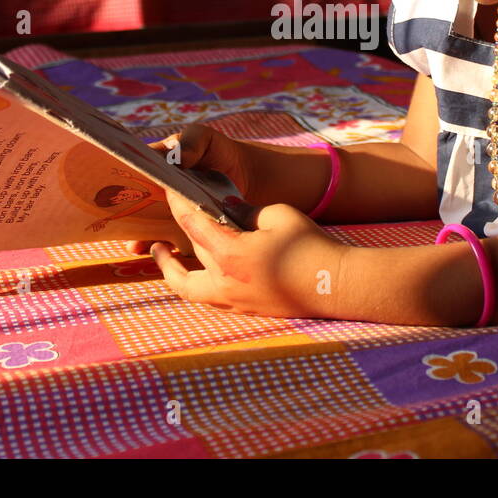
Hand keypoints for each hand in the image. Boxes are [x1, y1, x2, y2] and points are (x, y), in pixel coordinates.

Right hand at [122, 123, 261, 256]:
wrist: (246, 175)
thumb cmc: (218, 151)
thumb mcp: (203, 138)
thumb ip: (190, 141)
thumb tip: (178, 157)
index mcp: (154, 164)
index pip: (128, 171)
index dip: (115, 179)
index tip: (106, 188)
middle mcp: (155, 190)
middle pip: (130, 202)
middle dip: (120, 212)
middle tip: (113, 220)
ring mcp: (165, 210)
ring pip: (143, 224)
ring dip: (135, 234)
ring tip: (133, 243)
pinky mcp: (181, 228)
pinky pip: (164, 239)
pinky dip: (156, 245)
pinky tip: (151, 250)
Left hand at [150, 185, 347, 318]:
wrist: (335, 285)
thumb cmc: (309, 246)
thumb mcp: (277, 214)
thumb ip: (246, 211)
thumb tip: (228, 210)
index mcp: (229, 254)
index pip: (191, 223)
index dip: (177, 204)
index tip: (168, 190)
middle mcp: (224, 281)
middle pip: (189, 250)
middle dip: (179, 228)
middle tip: (171, 212)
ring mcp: (232, 300)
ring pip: (187, 286)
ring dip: (171, 269)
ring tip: (162, 251)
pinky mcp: (244, 308)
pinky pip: (207, 296)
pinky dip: (193, 283)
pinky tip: (194, 269)